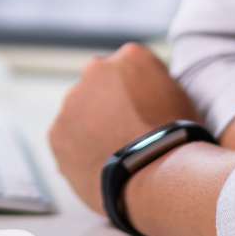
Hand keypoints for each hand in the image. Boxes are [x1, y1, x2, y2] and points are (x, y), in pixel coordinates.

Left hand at [46, 42, 200, 214]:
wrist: (160, 178)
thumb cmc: (178, 141)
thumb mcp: (178, 96)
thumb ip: (152, 83)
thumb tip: (141, 92)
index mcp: (131, 56)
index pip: (126, 67)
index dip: (133, 92)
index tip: (139, 111)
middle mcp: (95, 70)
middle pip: (97, 86)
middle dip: (106, 105)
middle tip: (124, 134)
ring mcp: (72, 101)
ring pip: (77, 112)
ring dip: (88, 127)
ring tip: (113, 154)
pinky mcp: (56, 133)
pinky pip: (65, 139)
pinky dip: (77, 150)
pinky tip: (99, 165)